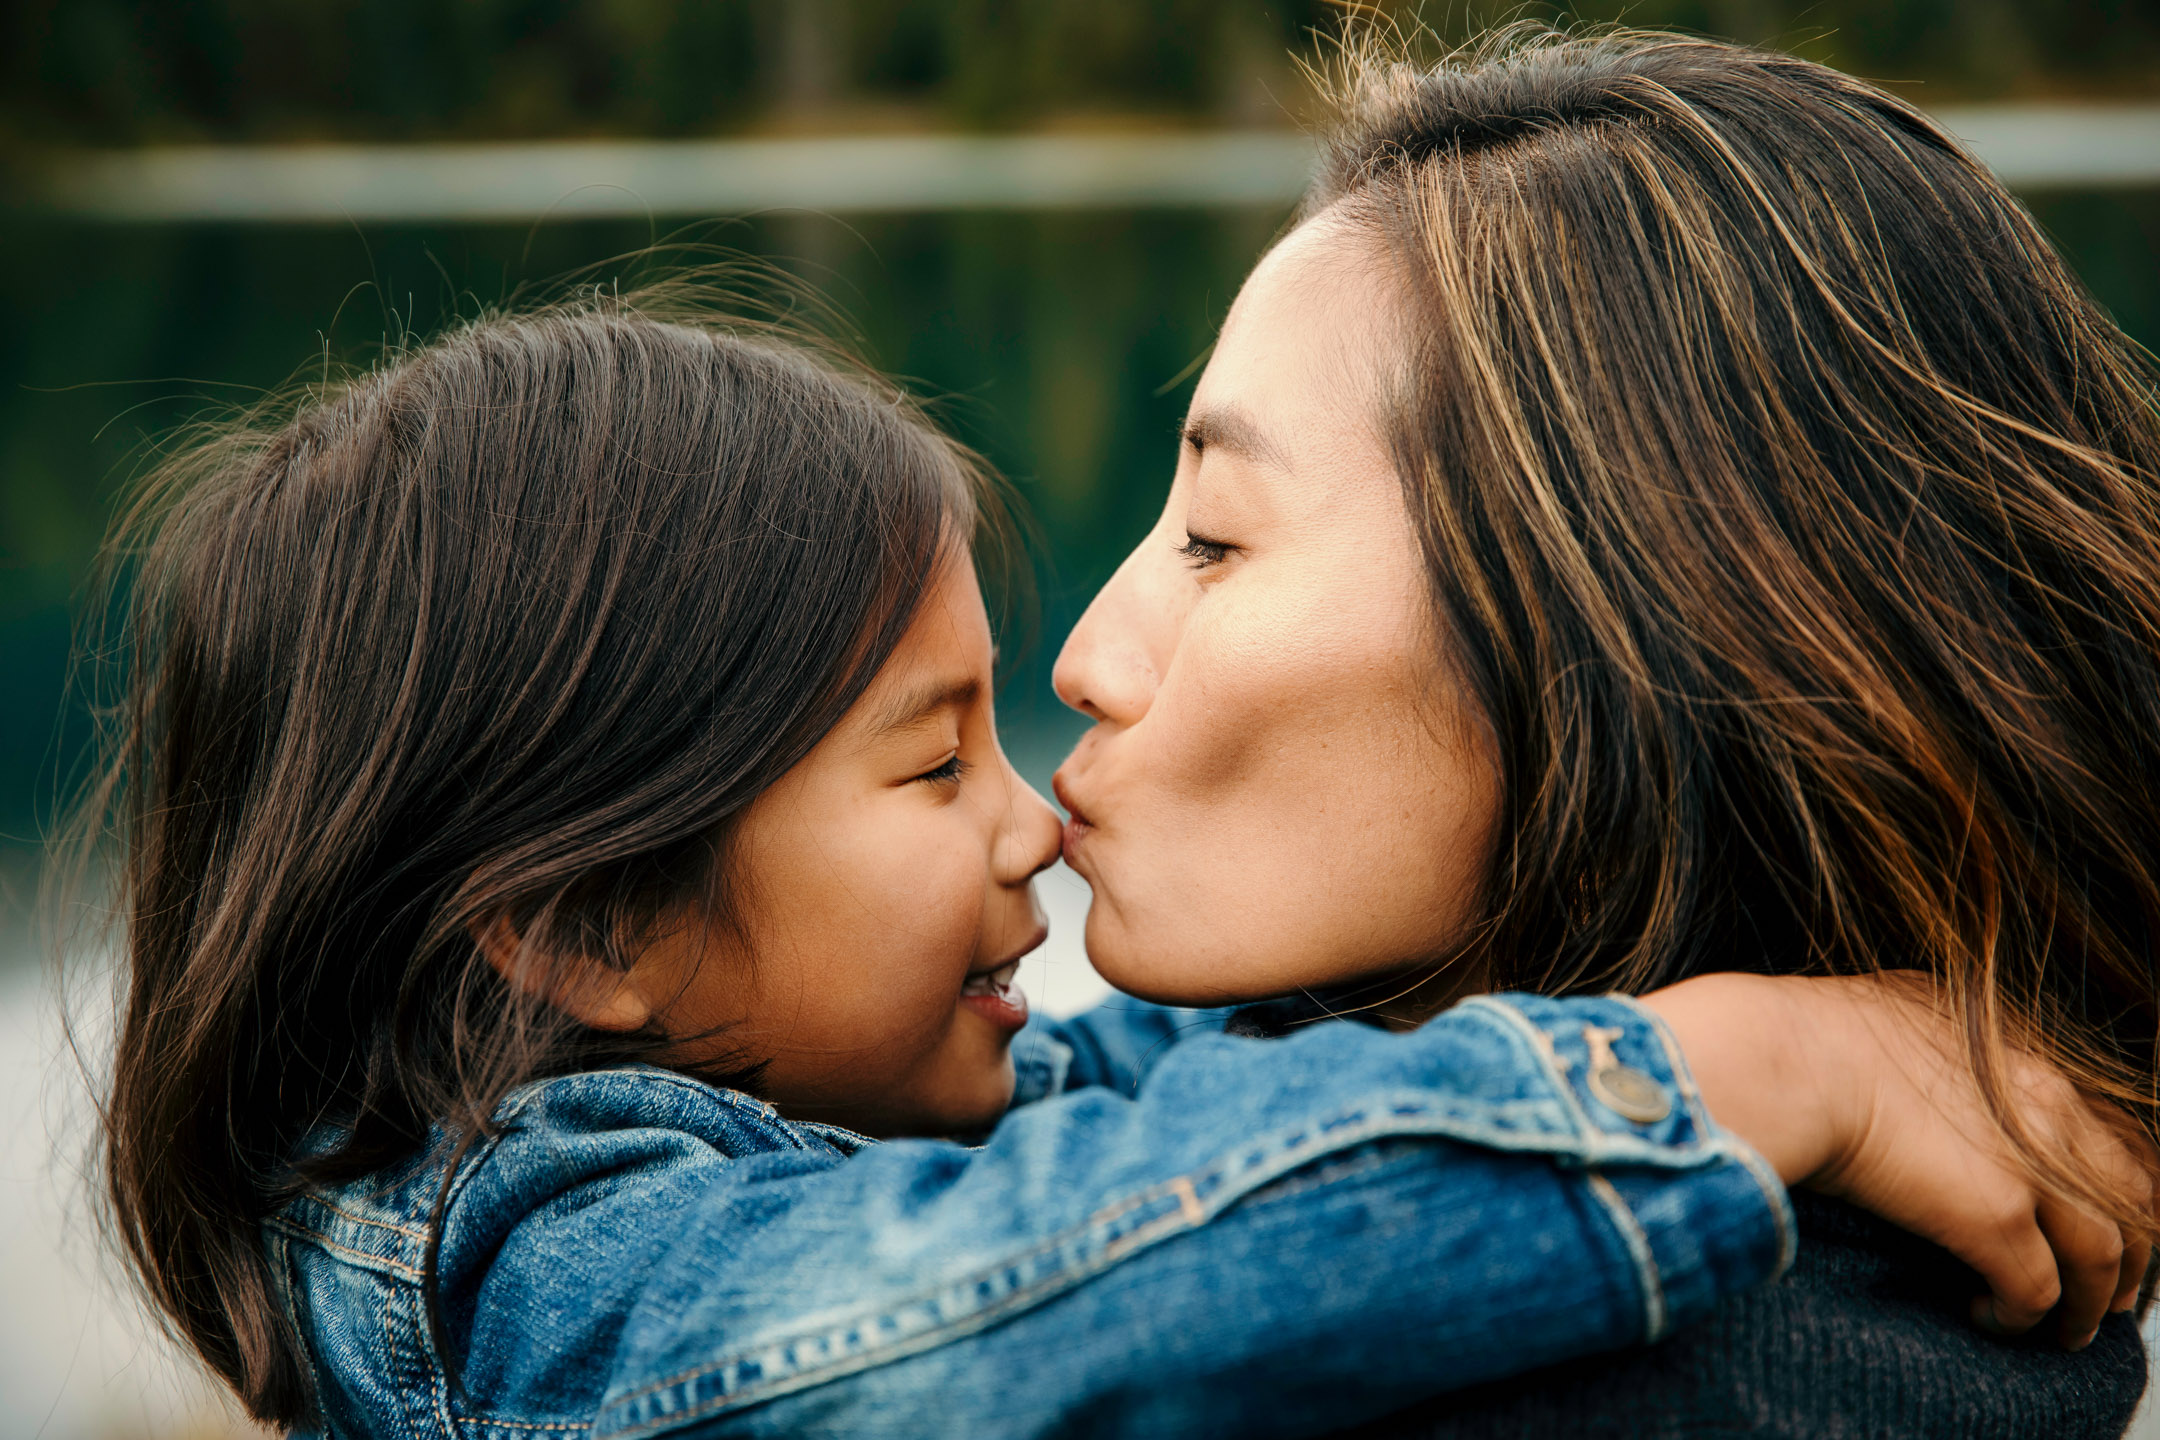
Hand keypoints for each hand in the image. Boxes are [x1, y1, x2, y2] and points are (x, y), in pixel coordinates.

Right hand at [1642, 971, 2155, 1348]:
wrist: (1784, 1059)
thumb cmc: (1809, 1033)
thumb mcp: (1898, 1011)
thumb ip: (1939, 1039)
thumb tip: (1924, 1046)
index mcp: (2024, 1057)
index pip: (2108, 1127)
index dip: (2113, 1180)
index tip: (2098, 1212)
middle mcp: (2047, 1106)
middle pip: (2133, 1192)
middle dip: (2132, 1250)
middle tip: (2108, 1287)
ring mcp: (2028, 1164)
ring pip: (2105, 1255)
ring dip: (2091, 1301)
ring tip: (2067, 1327)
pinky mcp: (1993, 1218)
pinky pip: (2038, 1292)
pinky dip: (2025, 1316)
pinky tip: (1993, 1318)